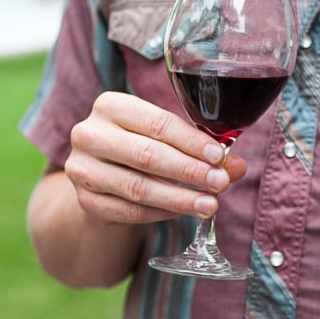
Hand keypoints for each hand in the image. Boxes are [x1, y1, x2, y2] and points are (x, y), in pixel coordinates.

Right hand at [65, 91, 246, 226]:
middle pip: (147, 155)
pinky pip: (130, 211)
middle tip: (220, 183)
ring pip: (138, 187)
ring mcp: (81, 169)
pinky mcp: (85, 201)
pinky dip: (161, 213)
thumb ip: (200, 148)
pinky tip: (183, 212)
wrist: (99, 174)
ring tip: (209, 205)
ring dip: (179, 198)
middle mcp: (89, 134)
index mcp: (110, 105)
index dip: (192, 142)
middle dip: (189, 171)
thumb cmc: (139, 146)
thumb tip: (238, 166)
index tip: (221, 157)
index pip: (158, 123)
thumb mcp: (166, 138)